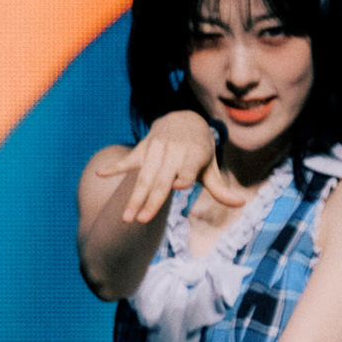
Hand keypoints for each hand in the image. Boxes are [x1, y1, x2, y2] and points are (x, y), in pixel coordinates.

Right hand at [96, 110, 247, 223]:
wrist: (184, 120)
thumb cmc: (200, 151)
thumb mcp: (211, 167)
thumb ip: (221, 189)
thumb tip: (241, 204)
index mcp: (194, 156)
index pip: (188, 170)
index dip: (184, 177)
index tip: (178, 187)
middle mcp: (175, 152)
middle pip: (162, 179)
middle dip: (151, 200)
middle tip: (142, 221)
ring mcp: (156, 149)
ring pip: (143, 176)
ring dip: (133, 197)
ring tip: (126, 218)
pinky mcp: (143, 148)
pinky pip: (128, 159)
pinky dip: (114, 167)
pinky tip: (99, 174)